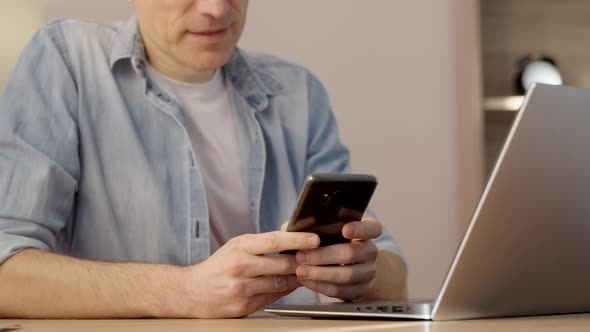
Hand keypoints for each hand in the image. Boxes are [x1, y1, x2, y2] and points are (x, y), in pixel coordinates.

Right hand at [177, 231, 319, 317]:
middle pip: (282, 265)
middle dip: (302, 262)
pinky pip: (273, 298)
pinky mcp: (243, 307)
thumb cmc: (218, 266)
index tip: (314, 238)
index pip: (274, 240)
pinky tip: (290, 285)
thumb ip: (263, 242)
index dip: (297, 239)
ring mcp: (241, 289)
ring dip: (297, 278)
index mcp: (239, 247)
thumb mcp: (236, 246)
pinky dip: (285, 291)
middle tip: (316, 258)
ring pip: (281, 283)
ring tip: (306, 271)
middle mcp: (240, 266)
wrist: (190, 292)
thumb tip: (291, 232)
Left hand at [288, 218, 382, 300]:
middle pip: (352, 253)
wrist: (352, 266)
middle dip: (324, 255)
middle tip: (301, 255)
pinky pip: (340, 290)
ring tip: (301, 270)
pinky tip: (307, 281)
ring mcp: (368, 272)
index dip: (360, 228)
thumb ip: (315, 225)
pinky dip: (321, 286)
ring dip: (320, 273)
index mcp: (367, 232)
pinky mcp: (360, 290)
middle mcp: (370, 252)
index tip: (344, 230)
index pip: (372, 228)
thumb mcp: (329, 230)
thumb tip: (293, 225)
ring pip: (346, 275)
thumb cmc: (335, 243)